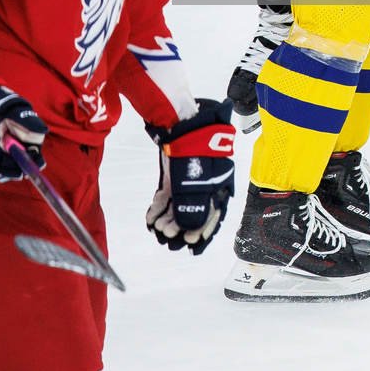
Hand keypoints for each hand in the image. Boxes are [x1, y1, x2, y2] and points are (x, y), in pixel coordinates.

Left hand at [145, 98, 234, 254]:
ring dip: (168, 219)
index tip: (189, 244)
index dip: (201, 233)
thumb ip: (194, 212)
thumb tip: (190, 232)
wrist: (183, 125)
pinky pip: (168, 194)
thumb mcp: (197, 187)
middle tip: (167, 236)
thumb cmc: (195, 156)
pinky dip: (160, 207)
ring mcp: (188, 178)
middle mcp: (205, 185)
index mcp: (218, 188)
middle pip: (194, 212)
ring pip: (178, 205)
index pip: (213, 217)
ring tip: (157, 228)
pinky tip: (151, 218)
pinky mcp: (174, 173)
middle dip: (179, 227)